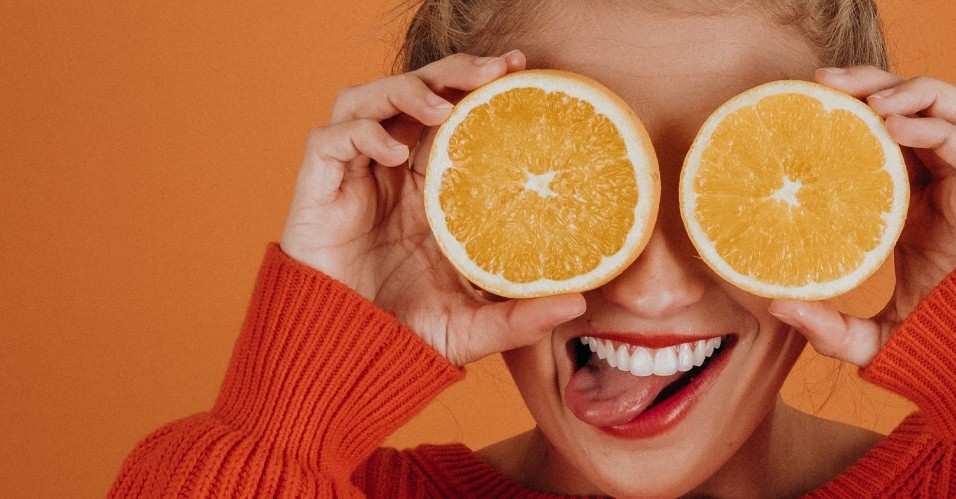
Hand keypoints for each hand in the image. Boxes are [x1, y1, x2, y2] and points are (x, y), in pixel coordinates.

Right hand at [280, 51, 585, 365]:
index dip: (480, 87)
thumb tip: (580, 303)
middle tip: (497, 69)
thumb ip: (522, 316)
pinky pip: (331, 140)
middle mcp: (391, 173)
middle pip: (416, 93)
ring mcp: (353, 178)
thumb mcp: (475, 326)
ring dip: (406, 90)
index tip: (522, 70)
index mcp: (430, 190)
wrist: (344, 361)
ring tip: (445, 107)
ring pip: (368, 99)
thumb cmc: (404, 337)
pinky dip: (362, 133)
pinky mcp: (317, 190)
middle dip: (452, 70)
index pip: (453, 116)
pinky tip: (395, 153)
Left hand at [769, 66, 955, 366]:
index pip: (885, 133)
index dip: (851, 108)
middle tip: (824, 81)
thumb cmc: (947, 342)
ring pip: (953, 107)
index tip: (805, 100)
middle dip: (873, 82)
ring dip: (912, 91)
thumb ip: (830, 328)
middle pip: (915, 105)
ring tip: (868, 100)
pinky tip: (897, 127)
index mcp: (916, 200)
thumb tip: (778, 308)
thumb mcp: (875, 338)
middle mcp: (947, 182)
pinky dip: (935, 127)